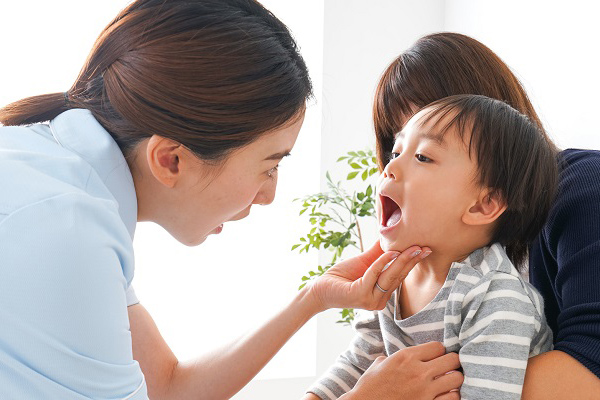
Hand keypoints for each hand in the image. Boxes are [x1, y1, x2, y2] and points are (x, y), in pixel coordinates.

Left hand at [308, 240, 430, 311]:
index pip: (400, 276)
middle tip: (424, 247)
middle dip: (412, 260)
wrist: (321, 288)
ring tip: (413, 247)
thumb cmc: (342, 276)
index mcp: (383, 293)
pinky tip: (390, 252)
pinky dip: (382, 262)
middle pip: (398, 276)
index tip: (425, 249)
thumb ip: (379, 252)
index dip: (412, 262)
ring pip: (389, 276)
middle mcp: (380, 300)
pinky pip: (374, 275)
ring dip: (402, 260)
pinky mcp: (360, 295)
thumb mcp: (364, 262)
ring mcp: (371, 300)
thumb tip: (392, 235)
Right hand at [343, 342, 462, 399]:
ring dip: (454, 378)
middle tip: (447, 367)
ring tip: (448, 381)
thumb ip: (395, 357)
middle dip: (451, 362)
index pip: (438, 346)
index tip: (436, 356)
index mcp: (406, 356)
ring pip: (457, 378)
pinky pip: (453, 397)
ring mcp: (425, 390)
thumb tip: (399, 357)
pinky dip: (452, 395)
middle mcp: (418, 371)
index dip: (439, 351)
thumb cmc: (370, 386)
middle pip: (452, 359)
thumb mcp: (380, 364)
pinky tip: (445, 394)